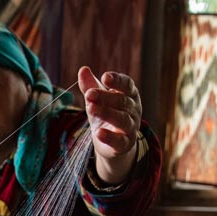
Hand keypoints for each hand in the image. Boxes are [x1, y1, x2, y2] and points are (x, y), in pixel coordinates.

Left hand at [77, 67, 141, 184]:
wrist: (110, 142)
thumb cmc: (105, 114)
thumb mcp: (96, 100)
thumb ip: (90, 86)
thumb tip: (82, 69)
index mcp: (129, 94)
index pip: (127, 84)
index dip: (117, 80)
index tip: (104, 77)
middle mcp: (134, 109)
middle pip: (122, 101)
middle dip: (105, 97)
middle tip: (89, 94)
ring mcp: (132, 127)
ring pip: (122, 119)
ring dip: (106, 113)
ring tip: (90, 108)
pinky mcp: (125, 144)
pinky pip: (119, 140)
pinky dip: (110, 137)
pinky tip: (98, 133)